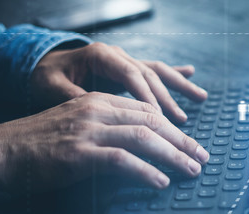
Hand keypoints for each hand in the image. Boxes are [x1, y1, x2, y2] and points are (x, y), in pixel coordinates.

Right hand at [0, 92, 208, 193]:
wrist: (6, 150)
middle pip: (152, 122)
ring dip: (173, 155)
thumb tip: (145, 144)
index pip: (148, 111)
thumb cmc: (45, 141)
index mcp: (101, 102)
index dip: (174, 128)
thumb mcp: (83, 125)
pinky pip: (122, 160)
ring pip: (143, 138)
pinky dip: (146, 171)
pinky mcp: (80, 153)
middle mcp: (98, 111)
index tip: (190, 143)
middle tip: (201, 156)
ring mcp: (89, 130)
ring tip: (190, 169)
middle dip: (182, 141)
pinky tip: (161, 181)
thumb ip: (113, 129)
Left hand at [30, 42, 207, 121]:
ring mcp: (126, 60)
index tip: (160, 119)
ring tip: (201, 98)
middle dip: (169, 99)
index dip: (147, 97)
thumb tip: (94, 111)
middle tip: (183, 123)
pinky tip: (191, 75)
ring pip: (158, 72)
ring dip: (179, 86)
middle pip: (150, 76)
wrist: (47, 64)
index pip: (131, 76)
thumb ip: (72, 97)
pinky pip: (155, 70)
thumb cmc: (47, 76)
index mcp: (101, 56)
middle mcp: (118, 55)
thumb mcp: (51, 86)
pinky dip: (174, 74)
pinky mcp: (128, 68)